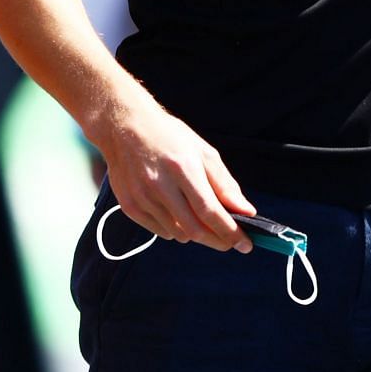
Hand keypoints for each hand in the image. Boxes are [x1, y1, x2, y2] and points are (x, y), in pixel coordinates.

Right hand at [91, 97, 254, 253]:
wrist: (124, 126)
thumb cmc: (168, 137)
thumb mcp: (202, 152)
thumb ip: (225, 184)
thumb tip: (246, 212)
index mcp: (182, 167)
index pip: (210, 211)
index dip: (231, 232)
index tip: (245, 245)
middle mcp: (159, 184)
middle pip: (194, 229)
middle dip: (217, 241)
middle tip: (229, 241)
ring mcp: (142, 196)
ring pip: (178, 234)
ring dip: (195, 233)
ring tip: (199, 218)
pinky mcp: (129, 205)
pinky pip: (160, 232)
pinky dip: (174, 229)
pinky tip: (176, 212)